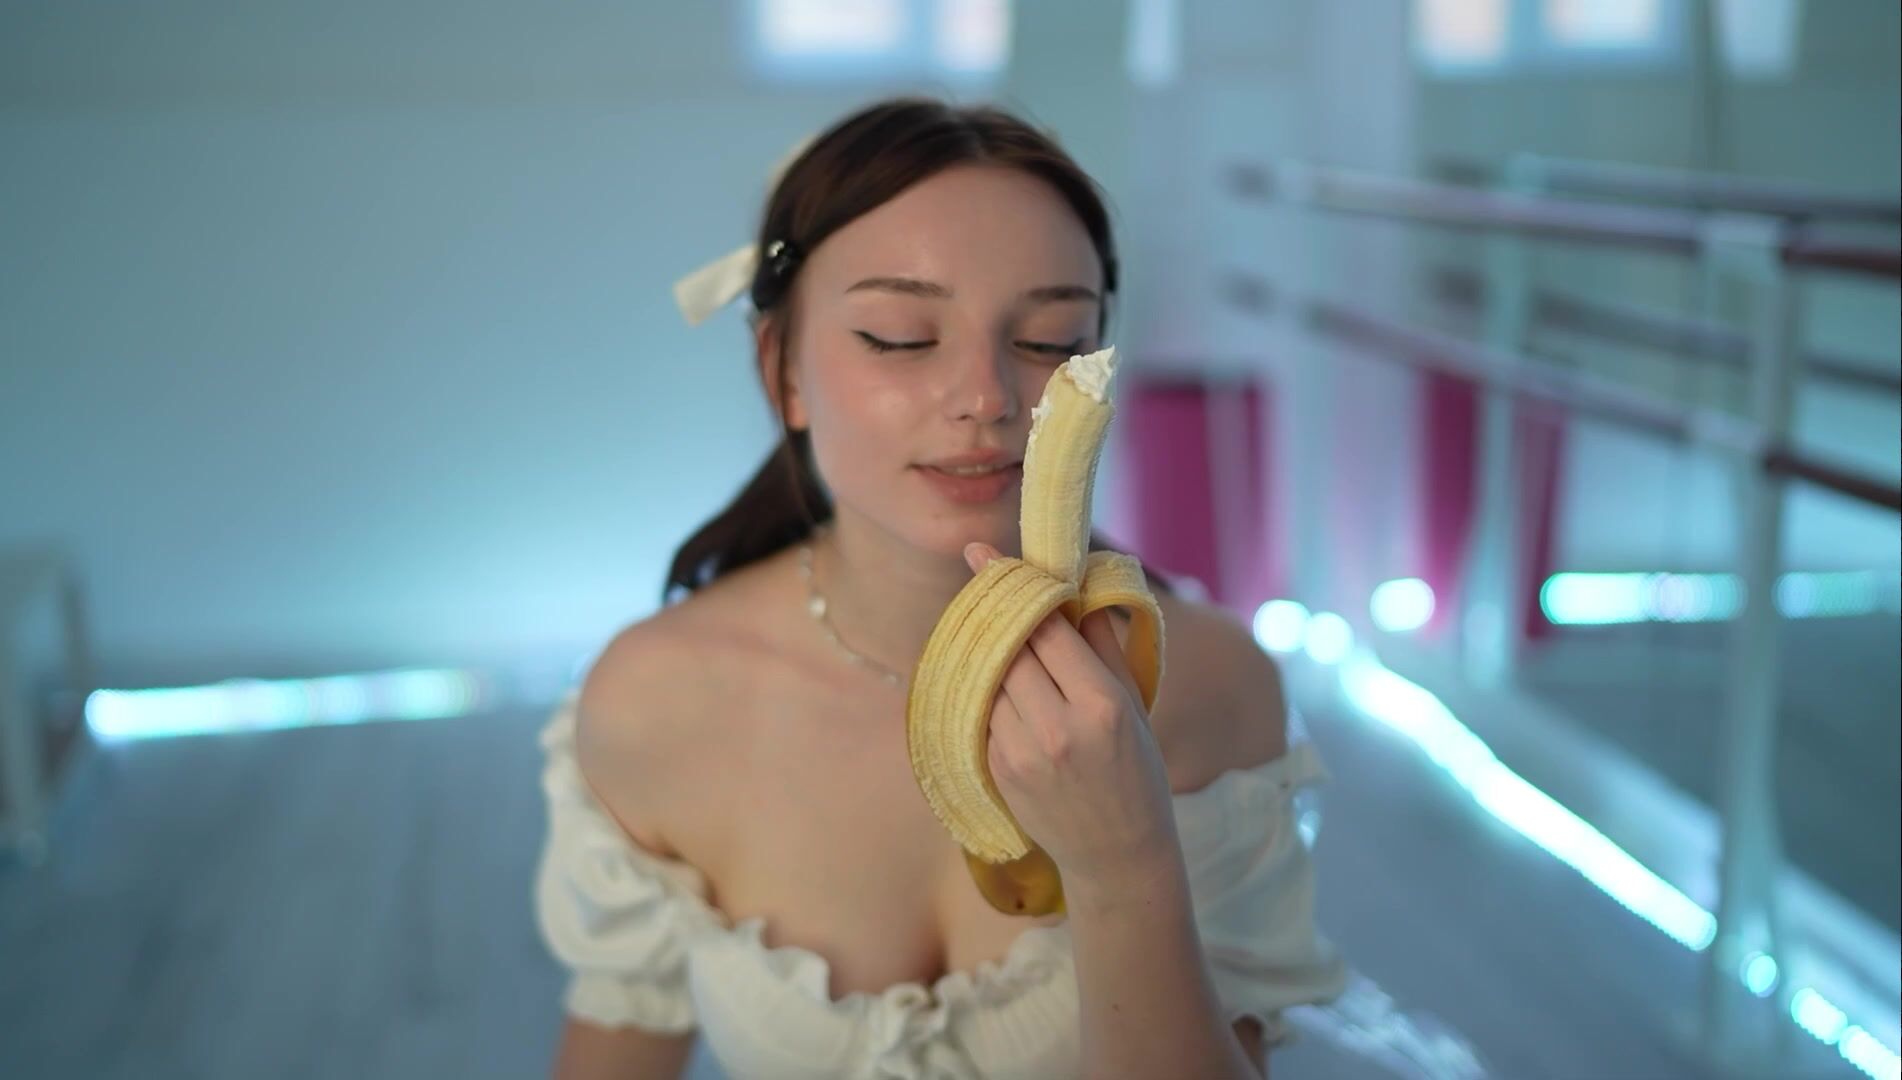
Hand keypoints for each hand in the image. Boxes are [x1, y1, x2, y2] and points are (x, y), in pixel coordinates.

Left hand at [963, 542, 1182, 892]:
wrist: (1117, 852)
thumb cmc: (1135, 768)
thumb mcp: (1133, 702)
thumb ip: (1100, 641)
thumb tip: (1073, 581)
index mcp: (1101, 704)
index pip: (1044, 629)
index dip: (1012, 587)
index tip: (981, 554)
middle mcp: (1058, 728)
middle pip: (1008, 647)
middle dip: (996, 615)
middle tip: (984, 581)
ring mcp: (1022, 753)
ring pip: (988, 677)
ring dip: (990, 654)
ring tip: (998, 639)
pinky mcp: (998, 771)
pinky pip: (980, 711)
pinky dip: (986, 692)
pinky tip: (1002, 689)